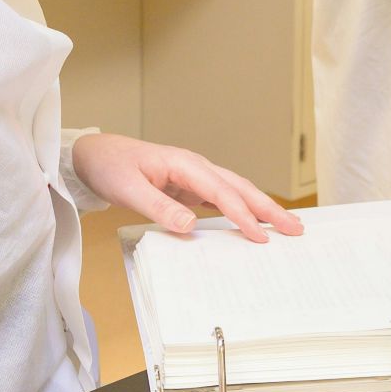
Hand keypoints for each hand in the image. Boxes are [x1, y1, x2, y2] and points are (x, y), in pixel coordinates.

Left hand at [71, 133, 303, 242]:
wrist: (94, 156)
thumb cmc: (110, 167)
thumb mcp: (128, 189)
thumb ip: (159, 207)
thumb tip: (190, 225)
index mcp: (185, 164)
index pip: (222, 192)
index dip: (243, 214)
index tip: (261, 236)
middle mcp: (196, 167)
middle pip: (240, 188)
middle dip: (269, 208)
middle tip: (296, 228)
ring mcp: (194, 177)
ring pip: (235, 191)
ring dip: (261, 208)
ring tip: (285, 226)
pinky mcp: (188, 187)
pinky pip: (221, 198)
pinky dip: (241, 209)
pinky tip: (252, 222)